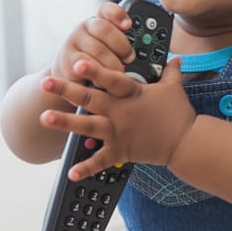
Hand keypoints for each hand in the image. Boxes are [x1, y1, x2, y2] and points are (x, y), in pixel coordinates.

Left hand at [39, 57, 195, 179]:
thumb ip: (171, 71)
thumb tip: (175, 58)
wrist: (187, 143)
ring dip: (65, 122)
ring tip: (45, 117)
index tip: (78, 62)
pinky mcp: (121, 151)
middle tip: (46, 82)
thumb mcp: (174, 88)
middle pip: (90, 99)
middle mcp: (121, 112)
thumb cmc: (180, 114)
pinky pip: (101, 161)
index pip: (111, 79)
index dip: (95, 70)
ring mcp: (119, 132)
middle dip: (66, 90)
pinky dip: (86, 168)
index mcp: (133, 94)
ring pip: (87, 126)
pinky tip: (71, 172)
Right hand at [50, 2, 136, 84]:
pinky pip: (86, 64)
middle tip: (130, 58)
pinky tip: (104, 80)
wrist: (74, 77)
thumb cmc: (101, 61)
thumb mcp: (115, 49)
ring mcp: (74, 41)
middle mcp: (85, 27)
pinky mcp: (67, 58)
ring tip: (120, 73)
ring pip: (98, 49)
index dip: (118, 15)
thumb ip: (128, 42)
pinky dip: (99, 73)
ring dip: (113, 63)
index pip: (107, 9)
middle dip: (122, 45)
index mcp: (100, 20)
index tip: (129, 25)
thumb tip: (152, 46)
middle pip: (104, 28)